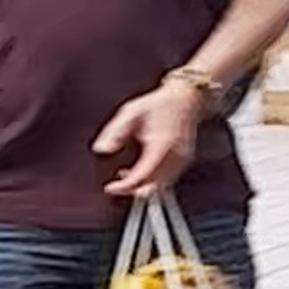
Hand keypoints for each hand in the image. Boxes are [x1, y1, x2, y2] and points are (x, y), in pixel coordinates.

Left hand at [94, 69, 210, 200]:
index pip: (141, 176)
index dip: (124, 187)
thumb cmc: (159, 104)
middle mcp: (175, 156)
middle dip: (133, 191)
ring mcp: (182, 159)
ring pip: (162, 186)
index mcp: (161, 145)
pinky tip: (141, 171)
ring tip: (125, 176)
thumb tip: (102, 149)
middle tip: (117, 186)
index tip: (110, 188)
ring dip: (143, 186)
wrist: (185, 98)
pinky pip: (168, 179)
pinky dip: (154, 181)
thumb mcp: (130, 113)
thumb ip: (115, 132)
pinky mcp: (184, 161)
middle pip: (154, 187)